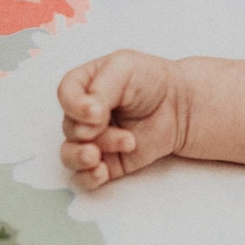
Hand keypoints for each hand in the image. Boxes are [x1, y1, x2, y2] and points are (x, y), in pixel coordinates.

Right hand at [58, 50, 186, 188]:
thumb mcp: (124, 67)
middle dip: (90, 132)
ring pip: (70, 154)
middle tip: (113, 129)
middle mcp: (84, 114)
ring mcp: (94, 139)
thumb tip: (86, 120)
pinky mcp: (106, 161)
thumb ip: (100, 89)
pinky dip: (88, 177)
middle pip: (69, 127)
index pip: (65, 95)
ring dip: (81, 157)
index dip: (75, 106)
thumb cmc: (151, 80)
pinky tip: (100, 172)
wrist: (179, 105)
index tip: (97, 113)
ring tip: (98, 157)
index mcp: (84, 85)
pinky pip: (85, 176)